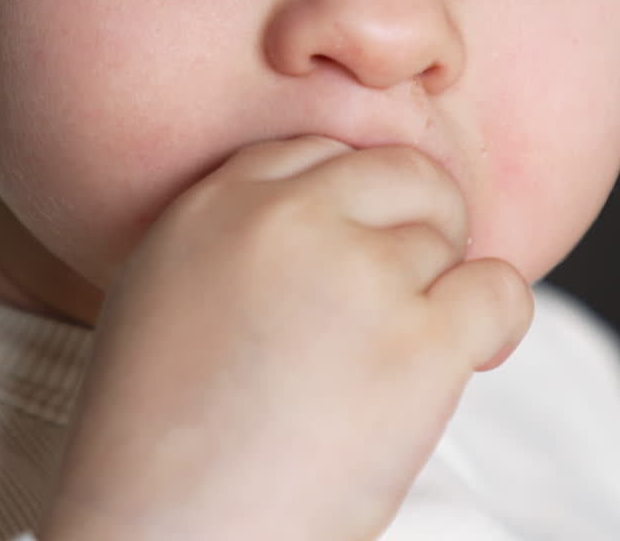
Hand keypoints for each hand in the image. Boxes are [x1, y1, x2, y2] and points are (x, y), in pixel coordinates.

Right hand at [39, 136, 532, 540]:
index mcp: (215, 203)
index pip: (320, 150)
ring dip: (438, 290)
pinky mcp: (415, 347)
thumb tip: (329, 212)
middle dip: (419, 218)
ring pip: (445, 236)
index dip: (352, 203)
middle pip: (398, 172)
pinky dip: (495, 321)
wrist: (164, 536)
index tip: (355, 249)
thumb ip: (236, 230)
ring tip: (396, 356)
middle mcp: (286, 220)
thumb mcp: (161, 289)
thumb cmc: (154, 437)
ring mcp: (354, 276)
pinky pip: (498, 291)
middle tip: (410, 285)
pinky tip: (468, 356)